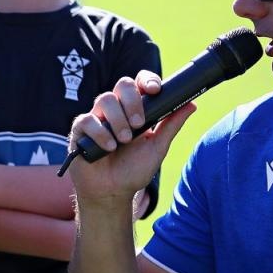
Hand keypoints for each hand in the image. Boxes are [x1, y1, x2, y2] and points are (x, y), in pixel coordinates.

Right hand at [66, 72, 193, 203]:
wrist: (112, 192)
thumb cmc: (133, 171)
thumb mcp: (157, 148)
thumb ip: (171, 126)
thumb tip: (192, 104)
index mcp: (135, 110)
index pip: (139, 83)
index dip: (147, 80)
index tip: (155, 90)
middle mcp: (116, 110)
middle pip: (122, 85)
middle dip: (133, 101)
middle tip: (139, 124)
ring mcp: (97, 118)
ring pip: (105, 99)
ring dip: (118, 120)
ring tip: (124, 141)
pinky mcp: (80, 130)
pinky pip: (87, 120)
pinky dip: (100, 133)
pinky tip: (109, 147)